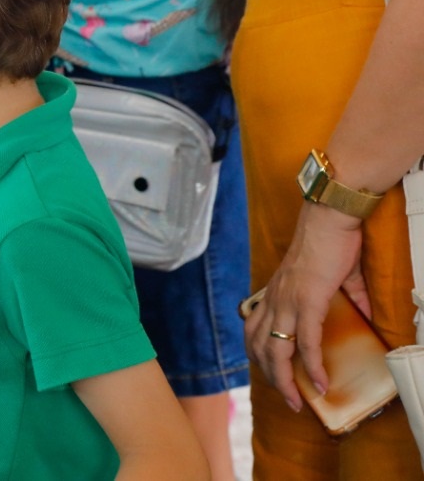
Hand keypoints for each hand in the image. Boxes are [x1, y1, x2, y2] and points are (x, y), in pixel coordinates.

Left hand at [244, 201, 369, 411]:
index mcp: (275, 293)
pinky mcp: (307, 300)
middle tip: (289, 400)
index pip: (254, 331)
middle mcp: (274, 299)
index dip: (260, 357)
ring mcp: (288, 300)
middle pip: (260, 347)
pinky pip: (306, 341)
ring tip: (298, 400)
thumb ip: (346, 298)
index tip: (274, 377)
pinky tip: (320, 382)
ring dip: (285, 379)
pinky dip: (312, 365)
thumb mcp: (335, 276)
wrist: (329, 217)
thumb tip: (362, 314)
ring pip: (276, 350)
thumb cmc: (330, 241)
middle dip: (271, 378)